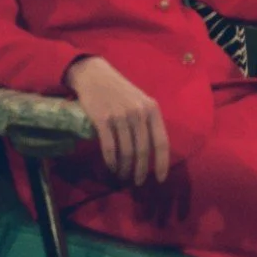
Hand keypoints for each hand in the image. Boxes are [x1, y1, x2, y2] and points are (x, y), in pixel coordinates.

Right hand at [64, 56, 169, 185]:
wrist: (94, 75)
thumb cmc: (120, 90)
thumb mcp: (141, 101)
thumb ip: (148, 122)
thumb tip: (154, 151)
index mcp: (152, 109)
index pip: (162, 142)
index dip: (162, 163)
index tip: (161, 179)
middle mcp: (138, 113)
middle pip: (143, 151)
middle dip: (141, 171)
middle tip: (138, 182)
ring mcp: (120, 116)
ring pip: (126, 152)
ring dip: (125, 169)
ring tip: (123, 176)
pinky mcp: (102, 119)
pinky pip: (109, 148)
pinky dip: (111, 162)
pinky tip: (111, 168)